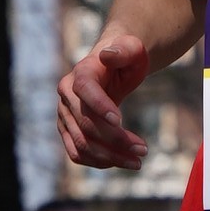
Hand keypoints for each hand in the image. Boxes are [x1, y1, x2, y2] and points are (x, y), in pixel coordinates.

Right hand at [60, 28, 150, 171]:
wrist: (115, 68)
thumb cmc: (127, 57)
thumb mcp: (132, 49)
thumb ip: (123, 50)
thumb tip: (107, 54)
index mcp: (81, 73)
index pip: (85, 90)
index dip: (99, 106)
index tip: (120, 121)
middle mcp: (67, 95)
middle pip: (86, 123)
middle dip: (116, 139)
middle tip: (143, 150)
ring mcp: (65, 114)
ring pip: (81, 143)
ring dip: (110, 156)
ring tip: (138, 161)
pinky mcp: (68, 130)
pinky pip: (77, 152)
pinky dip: (98, 161)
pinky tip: (121, 161)